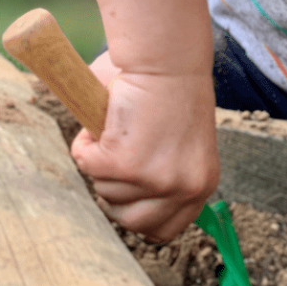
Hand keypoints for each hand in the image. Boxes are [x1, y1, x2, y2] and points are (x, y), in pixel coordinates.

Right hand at [71, 52, 219, 241]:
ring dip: (100, 164)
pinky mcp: (126, 163)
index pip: (166, 229)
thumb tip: (125, 194)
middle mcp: (185, 188)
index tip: (127, 194)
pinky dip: (85, 144)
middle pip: (132, 222)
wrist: (166, 57)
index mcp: (201, 183)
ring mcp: (156, 179)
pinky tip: (104, 119)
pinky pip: (87, 166)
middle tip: (114, 159)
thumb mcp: (176, 143)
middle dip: (114, 194)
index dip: (140, 214)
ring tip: (117, 128)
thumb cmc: (168, 87)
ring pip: (105, 193)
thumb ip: (159, 172)